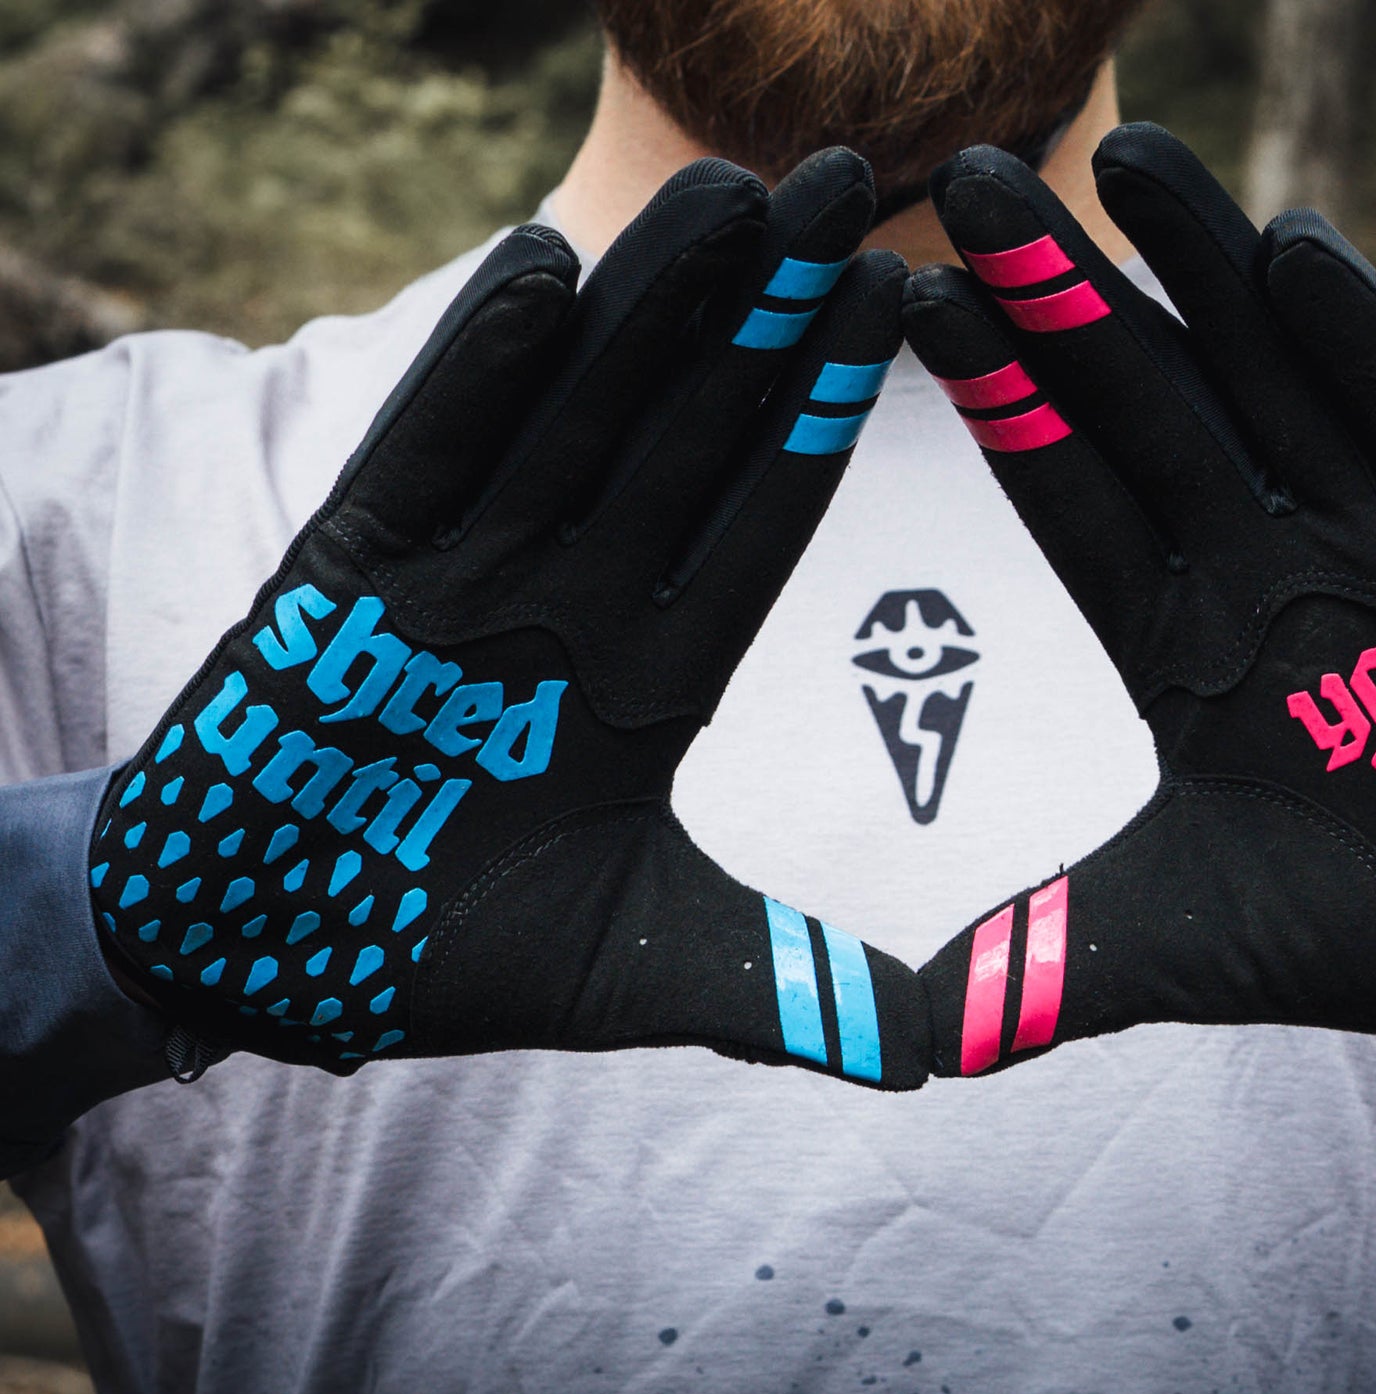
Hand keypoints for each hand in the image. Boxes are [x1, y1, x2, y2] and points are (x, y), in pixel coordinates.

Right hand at [90, 150, 929, 1087]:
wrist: (271, 952)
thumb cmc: (455, 960)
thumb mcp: (648, 973)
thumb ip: (789, 990)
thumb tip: (938, 1060)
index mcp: (654, 680)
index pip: (759, 527)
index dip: (827, 421)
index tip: (904, 314)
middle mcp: (573, 606)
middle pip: (686, 440)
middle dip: (769, 318)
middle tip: (854, 186)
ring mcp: (465, 579)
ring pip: (571, 421)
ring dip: (649, 310)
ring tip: (733, 196)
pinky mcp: (352, 577)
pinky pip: (423, 462)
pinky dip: (475, 377)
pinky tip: (544, 274)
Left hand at [901, 124, 1375, 1075]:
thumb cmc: (1360, 937)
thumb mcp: (1177, 948)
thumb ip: (1038, 965)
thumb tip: (887, 1041)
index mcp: (1172, 646)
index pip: (1067, 503)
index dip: (992, 409)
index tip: (904, 311)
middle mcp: (1258, 570)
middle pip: (1147, 413)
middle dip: (1064, 301)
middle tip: (973, 181)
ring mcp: (1374, 543)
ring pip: (1274, 387)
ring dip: (1202, 277)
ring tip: (1125, 158)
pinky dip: (1360, 346)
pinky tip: (1288, 251)